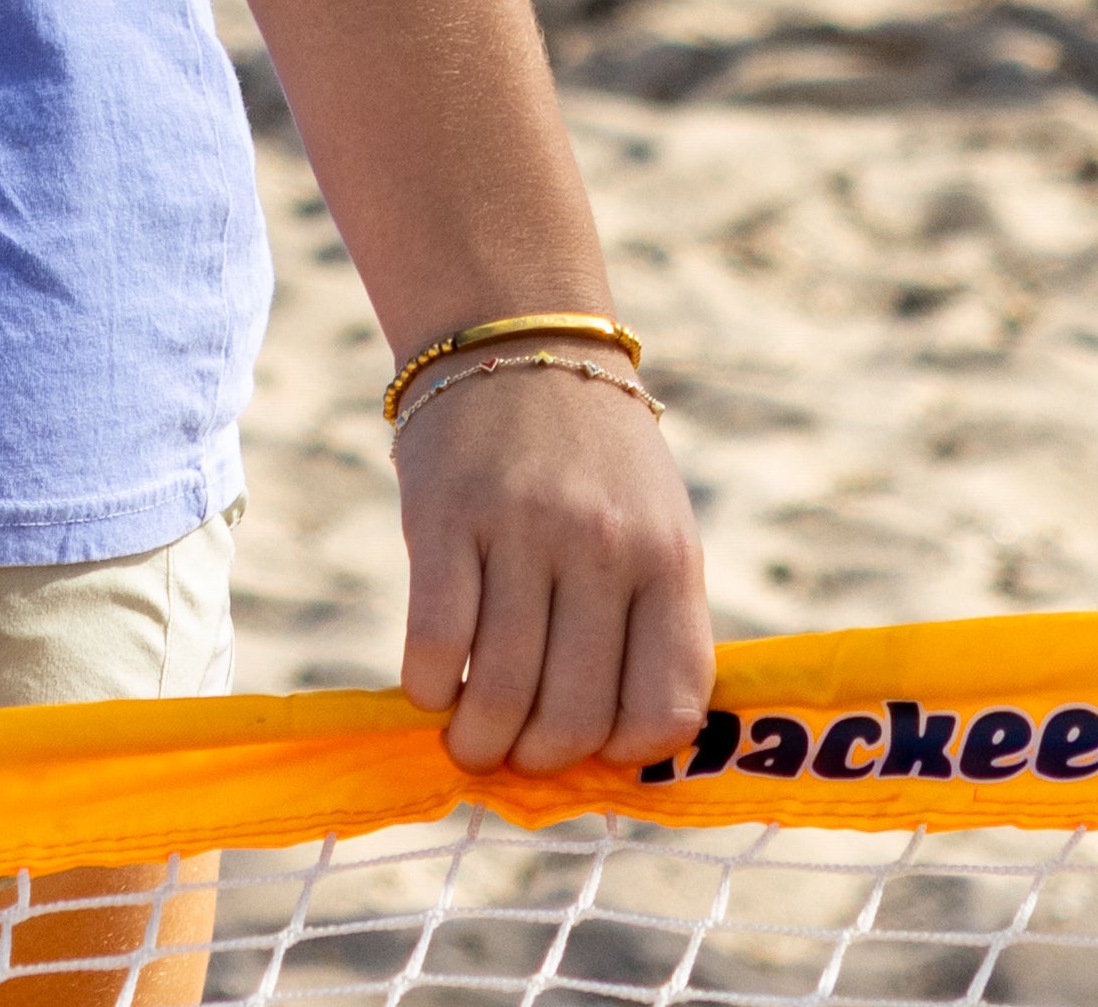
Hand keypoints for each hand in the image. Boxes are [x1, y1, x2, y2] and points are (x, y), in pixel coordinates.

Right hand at [394, 363, 710, 774]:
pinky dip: (430, 689)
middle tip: (513, 752)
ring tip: (468, 736)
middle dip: (537, 759)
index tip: (590, 745)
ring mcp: (522, 529)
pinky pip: (437, 642)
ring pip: (501, 692)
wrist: (513, 338)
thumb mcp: (654, 524)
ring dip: (478, 741)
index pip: (665, 707)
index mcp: (667, 557)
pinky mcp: (445, 515)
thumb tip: (616, 749)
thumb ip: (647, 622)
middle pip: (573, 714)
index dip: (622, 750)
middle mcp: (601, 546)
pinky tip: (432, 685)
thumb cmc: (593, 457)